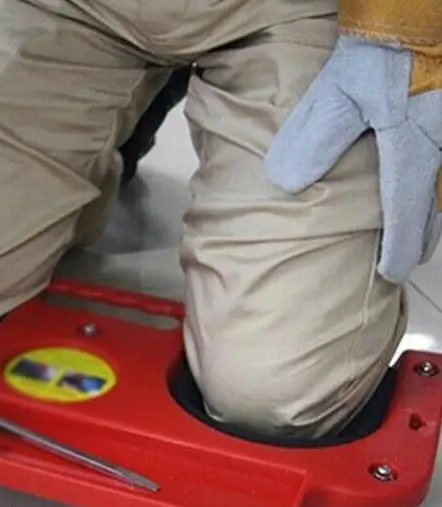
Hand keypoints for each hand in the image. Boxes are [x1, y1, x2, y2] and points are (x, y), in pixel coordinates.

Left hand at [265, 37, 441, 283]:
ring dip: (428, 211)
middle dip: (419, 237)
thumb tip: (285, 184)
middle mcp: (441, 148)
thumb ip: (315, 137)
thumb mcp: (341, 90)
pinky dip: (431, 182)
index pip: (408, 217)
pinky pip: (440, 159)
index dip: (398, 251)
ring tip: (414, 230)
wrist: (424, 7)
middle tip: (404, 259)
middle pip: (435, 208)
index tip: (389, 275)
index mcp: (416, 152)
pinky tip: (421, 181)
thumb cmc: (386, 47)